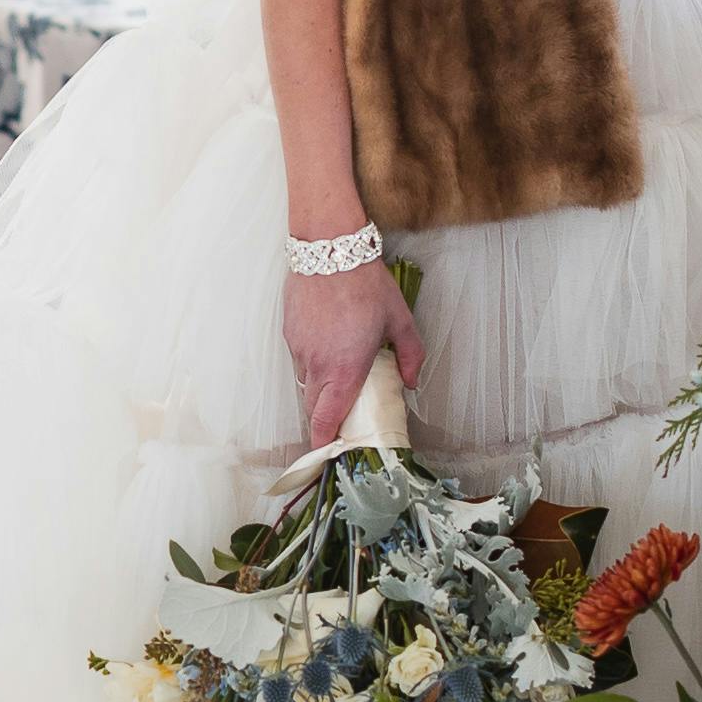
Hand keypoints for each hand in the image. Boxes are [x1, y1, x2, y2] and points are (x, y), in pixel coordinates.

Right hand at [281, 254, 424, 448]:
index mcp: (345, 370)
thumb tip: (411, 382)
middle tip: (340, 417)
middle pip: (313, 407)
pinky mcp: (289, 332)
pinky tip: (328, 342)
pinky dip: (312, 359)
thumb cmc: (366, 284)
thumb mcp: (400, 320)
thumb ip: (410, 356)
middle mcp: (318, 365)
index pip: (327, 419)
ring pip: (305, 381)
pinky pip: (299, 357)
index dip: (324, 441)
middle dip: (324, 417)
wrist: (330, 249)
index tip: (327, 452)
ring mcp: (299, 348)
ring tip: (339, 369)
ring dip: (320, 385)